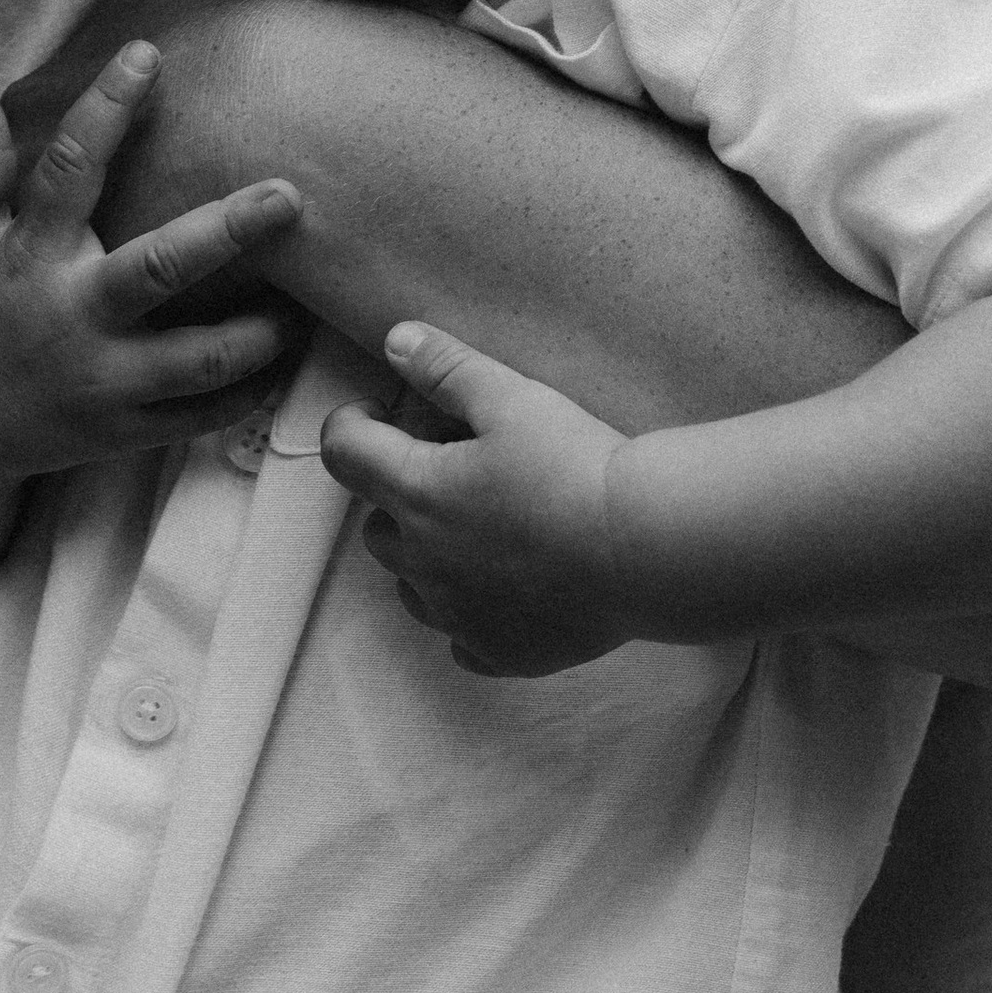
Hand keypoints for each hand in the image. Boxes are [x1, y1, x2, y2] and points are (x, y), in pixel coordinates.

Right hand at [0, 42, 302, 492]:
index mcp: (29, 256)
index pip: (69, 168)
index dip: (105, 108)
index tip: (146, 55)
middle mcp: (73, 316)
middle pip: (160, 268)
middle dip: (228, 231)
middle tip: (289, 196)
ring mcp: (103, 379)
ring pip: (198, 359)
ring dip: (259, 334)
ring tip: (304, 306)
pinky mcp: (121, 429)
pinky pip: (199, 417)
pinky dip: (245, 394)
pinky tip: (280, 366)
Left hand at [317, 319, 640, 674]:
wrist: (649, 549)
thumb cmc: (577, 466)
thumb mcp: (511, 398)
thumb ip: (446, 368)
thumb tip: (396, 340)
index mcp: (416, 494)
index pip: (342, 452)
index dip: (353, 423)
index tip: (384, 413)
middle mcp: (423, 563)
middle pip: (377, 525)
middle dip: (399, 494)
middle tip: (455, 470)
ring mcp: (457, 615)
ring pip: (413, 587)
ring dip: (430, 556)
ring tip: (486, 529)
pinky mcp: (498, 652)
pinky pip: (462, 636)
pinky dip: (472, 611)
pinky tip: (511, 587)